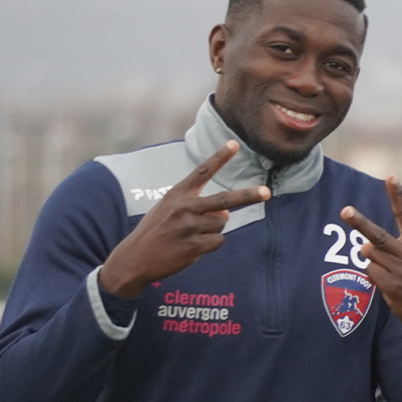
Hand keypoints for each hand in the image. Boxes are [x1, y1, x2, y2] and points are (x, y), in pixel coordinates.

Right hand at [99, 140, 269, 298]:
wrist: (135, 258)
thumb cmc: (155, 231)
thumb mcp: (168, 209)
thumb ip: (197, 207)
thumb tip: (227, 215)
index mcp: (178, 193)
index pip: (202, 171)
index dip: (219, 157)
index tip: (234, 144)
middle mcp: (184, 207)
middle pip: (224, 199)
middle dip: (248, 196)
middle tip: (266, 193)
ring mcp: (189, 227)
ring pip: (221, 224)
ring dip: (213, 231)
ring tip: (190, 236)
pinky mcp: (193, 246)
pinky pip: (218, 242)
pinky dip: (210, 245)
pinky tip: (191, 247)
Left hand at [341, 176, 401, 351]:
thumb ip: (400, 248)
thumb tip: (365, 246)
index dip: (398, 195)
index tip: (391, 177)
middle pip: (377, 235)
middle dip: (359, 223)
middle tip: (345, 211)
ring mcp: (400, 271)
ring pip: (369, 254)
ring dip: (371, 259)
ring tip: (387, 269)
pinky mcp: (392, 286)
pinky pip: (370, 272)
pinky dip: (373, 274)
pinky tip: (387, 283)